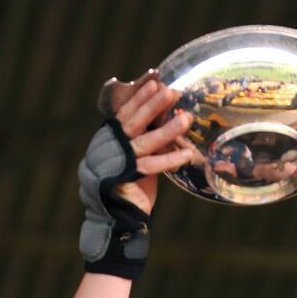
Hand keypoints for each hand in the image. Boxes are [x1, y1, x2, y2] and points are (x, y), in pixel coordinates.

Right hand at [114, 80, 193, 214]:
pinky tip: (187, 154)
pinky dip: (170, 159)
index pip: (124, 112)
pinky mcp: (127, 179)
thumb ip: (143, 137)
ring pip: (144, 142)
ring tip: (186, 119)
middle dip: (153, 105)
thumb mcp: (135, 155)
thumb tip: (167, 115)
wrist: (116, 216)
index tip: (155, 81)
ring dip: (167, 130)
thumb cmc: (128, 184)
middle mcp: (109, 147)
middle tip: (171, 92)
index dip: (140, 97)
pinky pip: (152, 166)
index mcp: (108, 137)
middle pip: (133, 122)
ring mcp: (117, 162)